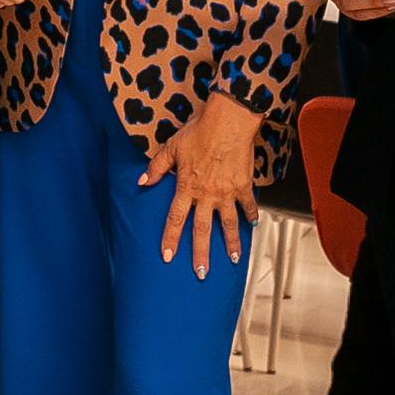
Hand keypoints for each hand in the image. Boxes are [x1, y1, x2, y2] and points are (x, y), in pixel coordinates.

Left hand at [143, 94, 261, 277]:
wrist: (228, 121)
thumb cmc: (199, 130)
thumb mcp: (171, 147)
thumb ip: (157, 167)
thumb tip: (142, 182)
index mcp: (186, 186)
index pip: (175, 219)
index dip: (171, 239)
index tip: (167, 257)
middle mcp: (206, 194)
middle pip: (202, 229)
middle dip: (201, 253)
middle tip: (201, 273)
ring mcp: (227, 192)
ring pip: (228, 224)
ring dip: (231, 243)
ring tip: (233, 259)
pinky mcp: (244, 185)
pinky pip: (248, 205)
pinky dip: (251, 216)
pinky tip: (253, 226)